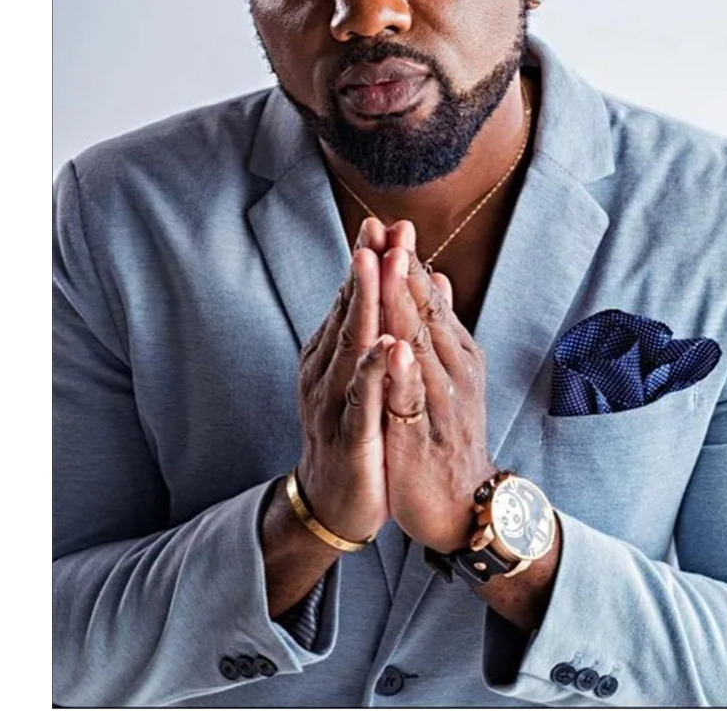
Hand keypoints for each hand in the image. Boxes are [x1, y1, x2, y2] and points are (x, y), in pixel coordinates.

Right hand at [291, 217, 392, 543]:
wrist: (335, 502)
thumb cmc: (356, 433)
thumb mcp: (365, 377)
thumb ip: (378, 332)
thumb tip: (400, 286)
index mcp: (332, 354)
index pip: (352, 300)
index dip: (368, 262)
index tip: (385, 223)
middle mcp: (326, 370)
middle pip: (348, 311)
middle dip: (365, 268)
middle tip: (380, 227)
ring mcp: (333, 401)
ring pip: (350, 344)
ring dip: (363, 302)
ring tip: (375, 264)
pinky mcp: (348, 435)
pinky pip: (360, 398)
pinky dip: (371, 369)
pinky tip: (385, 345)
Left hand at [377, 221, 495, 552]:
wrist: (462, 503)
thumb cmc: (448, 432)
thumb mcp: (447, 372)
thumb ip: (440, 326)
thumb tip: (436, 275)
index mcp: (453, 352)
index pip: (427, 299)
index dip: (406, 262)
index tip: (388, 224)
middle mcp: (452, 370)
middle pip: (425, 313)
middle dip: (404, 271)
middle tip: (390, 230)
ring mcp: (440, 402)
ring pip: (420, 348)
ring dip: (406, 307)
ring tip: (392, 268)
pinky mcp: (423, 436)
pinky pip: (414, 401)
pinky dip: (407, 374)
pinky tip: (397, 350)